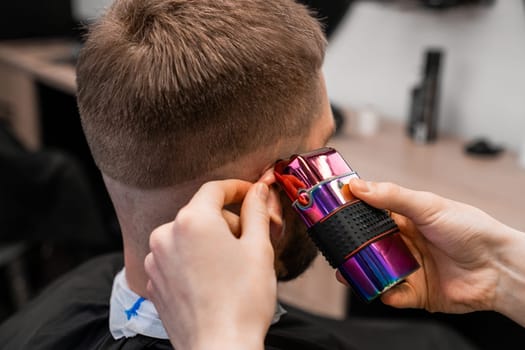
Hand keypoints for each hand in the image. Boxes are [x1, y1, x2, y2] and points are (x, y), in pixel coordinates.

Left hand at [144, 180, 276, 349]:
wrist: (220, 348)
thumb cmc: (242, 302)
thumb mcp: (258, 248)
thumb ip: (256, 211)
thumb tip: (259, 190)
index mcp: (192, 221)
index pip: (214, 189)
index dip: (237, 188)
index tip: (251, 193)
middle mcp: (166, 235)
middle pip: (202, 214)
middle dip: (227, 222)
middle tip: (250, 244)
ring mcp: (155, 260)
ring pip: (188, 236)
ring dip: (210, 243)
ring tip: (230, 268)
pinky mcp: (154, 282)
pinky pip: (176, 258)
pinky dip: (194, 261)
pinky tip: (212, 281)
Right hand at [345, 179, 524, 325]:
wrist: (499, 268)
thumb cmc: (471, 230)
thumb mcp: (428, 206)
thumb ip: (392, 196)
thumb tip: (359, 186)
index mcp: (405, 219)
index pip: (370, 214)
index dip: (351, 214)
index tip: (331, 213)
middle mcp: (404, 242)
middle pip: (367, 245)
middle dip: (350, 248)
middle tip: (335, 247)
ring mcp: (408, 267)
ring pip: (375, 271)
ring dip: (361, 273)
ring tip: (349, 272)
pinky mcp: (416, 291)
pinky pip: (393, 295)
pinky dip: (386, 294)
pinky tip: (385, 290)